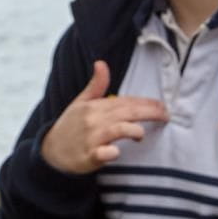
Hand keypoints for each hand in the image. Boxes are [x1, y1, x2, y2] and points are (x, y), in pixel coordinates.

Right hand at [40, 60, 168, 174]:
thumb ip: (96, 86)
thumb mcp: (80, 103)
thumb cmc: (70, 127)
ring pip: (117, 130)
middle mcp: (94, 120)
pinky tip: (116, 152)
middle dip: (149, 112)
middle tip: (166, 115)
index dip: (146, 103)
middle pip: (126, 112)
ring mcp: (91, 138)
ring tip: (140, 135)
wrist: (51, 151)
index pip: (125, 102)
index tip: (163, 105)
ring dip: (133, 130)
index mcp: (95, 106)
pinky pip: (102, 153)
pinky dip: (110, 152)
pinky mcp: (89, 156)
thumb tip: (101, 62)